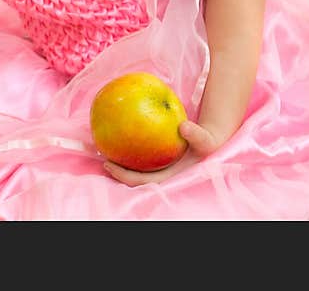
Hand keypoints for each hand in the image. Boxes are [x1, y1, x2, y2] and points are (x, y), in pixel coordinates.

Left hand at [102, 120, 220, 186]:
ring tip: (103, 148)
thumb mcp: (205, 140)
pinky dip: (126, 144)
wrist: (206, 139)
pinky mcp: (154, 156)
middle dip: (117, 172)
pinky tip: (116, 130)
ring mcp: (156, 165)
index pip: (142, 181)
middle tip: (102, 157)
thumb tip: (183, 127)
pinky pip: (138, 151)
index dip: (125, 177)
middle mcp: (160, 172)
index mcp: (168, 176)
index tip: (109, 164)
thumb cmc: (205, 142)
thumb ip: (197, 135)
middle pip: (133, 177)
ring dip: (119, 160)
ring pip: (133, 166)